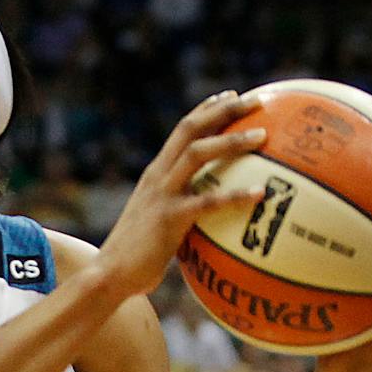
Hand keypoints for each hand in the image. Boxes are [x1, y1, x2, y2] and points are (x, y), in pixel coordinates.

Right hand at [98, 91, 267, 297]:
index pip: (182, 130)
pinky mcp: (168, 219)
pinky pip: (208, 202)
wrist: (108, 275)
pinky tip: (261, 194)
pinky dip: (236, 195)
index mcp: (156, 174)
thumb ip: (179, 211)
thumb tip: (211, 217)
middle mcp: (157, 177)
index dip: (207, 109)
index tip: (232, 96)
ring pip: (197, 153)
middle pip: (190, 129)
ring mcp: (162, 195)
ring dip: (231, 141)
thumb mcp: (157, 223)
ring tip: (263, 137)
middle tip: (257, 101)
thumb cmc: (136, 258)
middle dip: (224, 110)